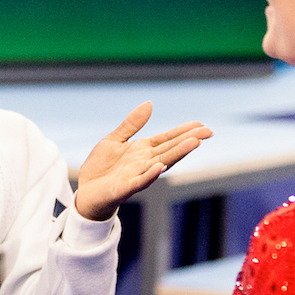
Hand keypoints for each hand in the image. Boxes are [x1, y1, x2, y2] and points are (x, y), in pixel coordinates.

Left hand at [73, 103, 212, 220]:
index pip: (168, 138)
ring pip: (161, 163)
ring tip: (194, 143)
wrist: (85, 191)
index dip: (184, 131)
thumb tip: (150, 103)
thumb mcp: (115, 139)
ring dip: (177, 154)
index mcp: (144, 150)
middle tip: (208, 132)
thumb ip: (132, 123)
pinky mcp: (125, 188)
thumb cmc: (101, 167)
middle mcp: (145, 162)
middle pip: (170, 149)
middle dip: (189, 141)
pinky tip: (160, 166)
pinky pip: (140, 181)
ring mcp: (137, 175)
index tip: (202, 125)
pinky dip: (150, 175)